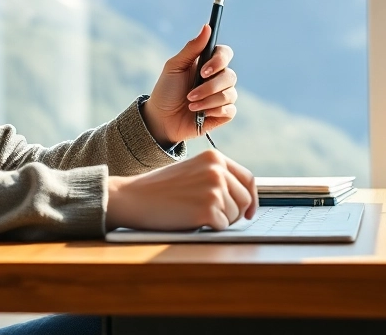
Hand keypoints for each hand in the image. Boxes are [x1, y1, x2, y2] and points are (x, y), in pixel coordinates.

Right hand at [105, 150, 257, 229]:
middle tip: (217, 218)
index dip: (252, 198)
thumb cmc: (160, 188)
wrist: (133, 198)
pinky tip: (191, 220)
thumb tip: (244, 197)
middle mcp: (217, 170)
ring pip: (235, 215)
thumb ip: (216, 176)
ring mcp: (214, 189)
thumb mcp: (192, 171)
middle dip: (236, 213)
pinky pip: (222, 226)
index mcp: (215, 158)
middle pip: (245, 199)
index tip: (249, 211)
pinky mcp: (208, 208)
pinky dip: (209, 228)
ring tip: (195, 214)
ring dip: (220, 221)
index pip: (248, 179)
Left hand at [143, 25, 236, 144]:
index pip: (225, 54)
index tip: (204, 70)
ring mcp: (222, 96)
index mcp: (208, 64)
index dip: (219, 61)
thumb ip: (192, 48)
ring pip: (230, 94)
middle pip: (230, 76)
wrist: (161, 119)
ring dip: (208, 101)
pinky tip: (200, 114)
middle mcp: (218, 78)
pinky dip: (214, 112)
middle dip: (209, 87)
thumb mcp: (174, 67)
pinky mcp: (223, 113)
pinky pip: (230, 110)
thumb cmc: (166, 90)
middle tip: (190, 94)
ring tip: (190, 105)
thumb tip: (206, 27)